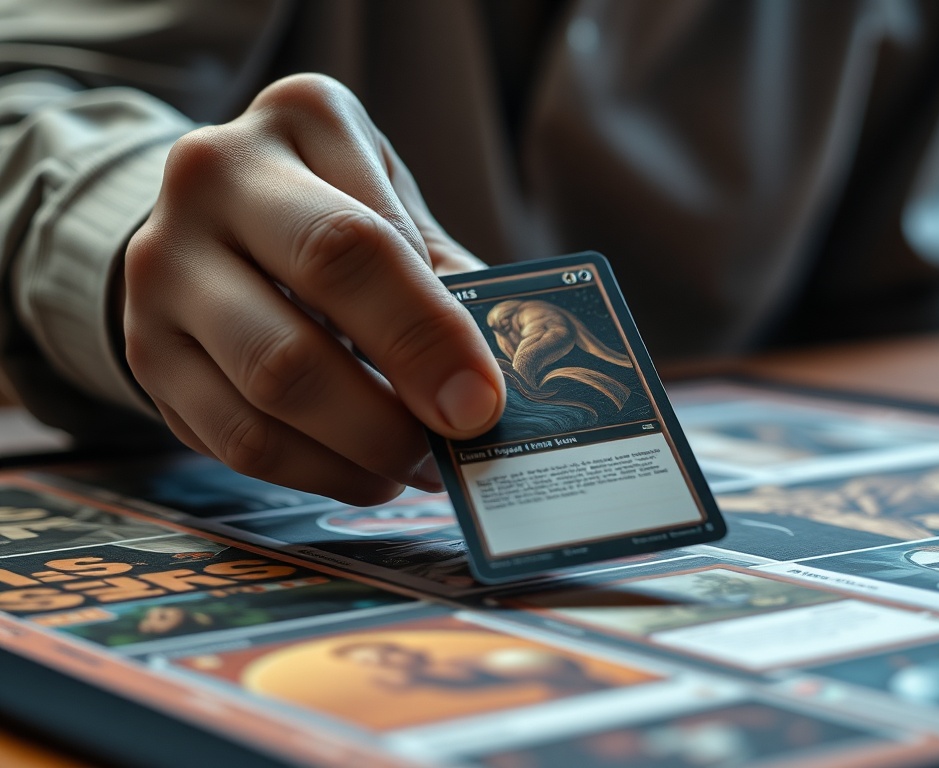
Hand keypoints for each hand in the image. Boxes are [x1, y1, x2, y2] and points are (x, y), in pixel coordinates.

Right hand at [123, 74, 504, 503]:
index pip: (361, 244)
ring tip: (417, 464)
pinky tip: (364, 472)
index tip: (480, 403)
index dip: (426, 336)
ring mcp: (162, 268)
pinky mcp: (147, 350)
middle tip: (453, 445)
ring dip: (360, 448)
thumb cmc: (337, 207)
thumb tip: (490, 383)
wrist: (216, 218)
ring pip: (267, 387)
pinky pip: (235, 438)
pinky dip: (315, 471)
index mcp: (298, 121)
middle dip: (392, 403)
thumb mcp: (396, 205)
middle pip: (302, 315)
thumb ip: (445, 277)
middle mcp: (211, 180)